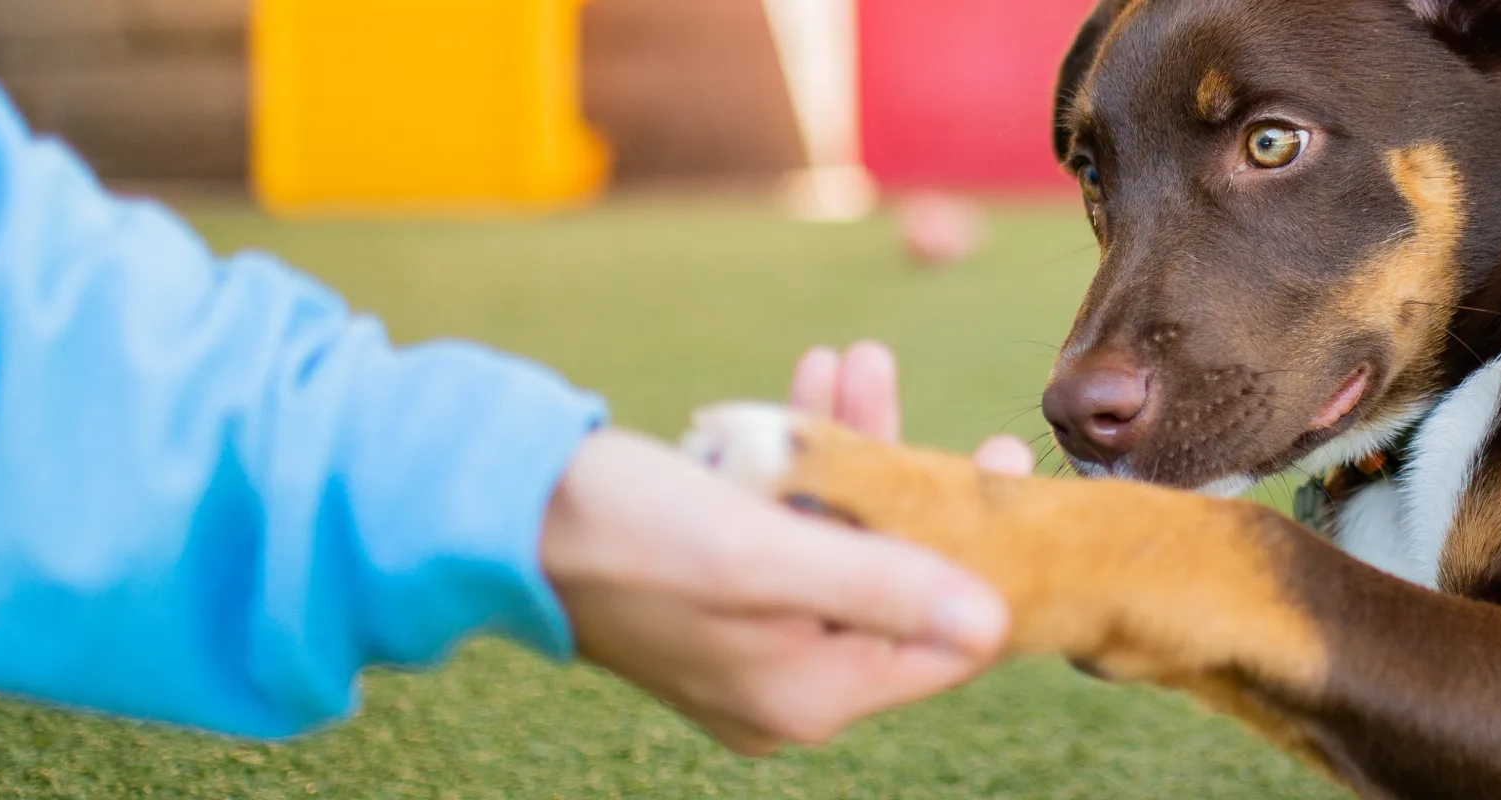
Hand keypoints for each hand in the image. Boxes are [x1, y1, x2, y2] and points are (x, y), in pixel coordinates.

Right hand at [539, 341, 1026, 754]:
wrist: (496, 514)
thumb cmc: (626, 532)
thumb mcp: (766, 553)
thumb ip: (883, 586)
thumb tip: (994, 621)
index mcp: (810, 695)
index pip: (943, 642)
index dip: (983, 554)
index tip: (1004, 465)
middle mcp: (788, 683)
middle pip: (897, 582)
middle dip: (915, 480)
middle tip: (951, 412)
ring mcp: (754, 640)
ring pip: (843, 538)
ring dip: (858, 449)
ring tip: (859, 362)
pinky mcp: (721, 593)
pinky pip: (791, 527)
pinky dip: (806, 461)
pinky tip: (813, 383)